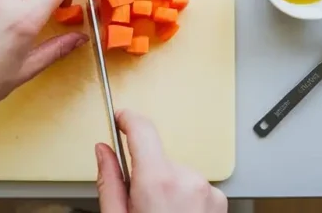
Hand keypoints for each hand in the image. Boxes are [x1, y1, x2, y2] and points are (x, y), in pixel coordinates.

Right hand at [97, 110, 227, 212]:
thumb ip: (110, 181)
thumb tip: (103, 152)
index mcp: (158, 181)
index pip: (142, 128)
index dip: (127, 119)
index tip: (120, 119)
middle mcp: (187, 180)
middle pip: (158, 158)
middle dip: (145, 173)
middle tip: (138, 204)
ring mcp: (207, 190)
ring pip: (176, 174)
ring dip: (166, 189)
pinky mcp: (218, 201)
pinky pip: (193, 188)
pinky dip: (183, 199)